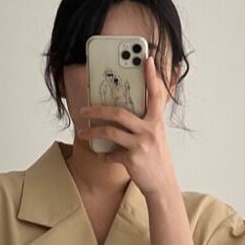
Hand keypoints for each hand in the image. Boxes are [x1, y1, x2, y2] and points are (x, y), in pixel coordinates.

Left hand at [77, 54, 178, 196]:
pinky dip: (104, 155)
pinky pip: (111, 154)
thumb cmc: (156, 158)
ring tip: (82, 132)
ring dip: (92, 131)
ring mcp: (141, 145)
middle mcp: (150, 130)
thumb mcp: (156, 136)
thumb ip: (148, 120)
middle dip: (97, 109)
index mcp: (156, 121)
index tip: (147, 59)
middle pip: (119, 113)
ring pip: (110, 132)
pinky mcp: (132, 159)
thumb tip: (133, 106)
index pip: (156, 94)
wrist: (162, 185)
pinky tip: (103, 156)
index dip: (152, 76)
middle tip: (83, 109)